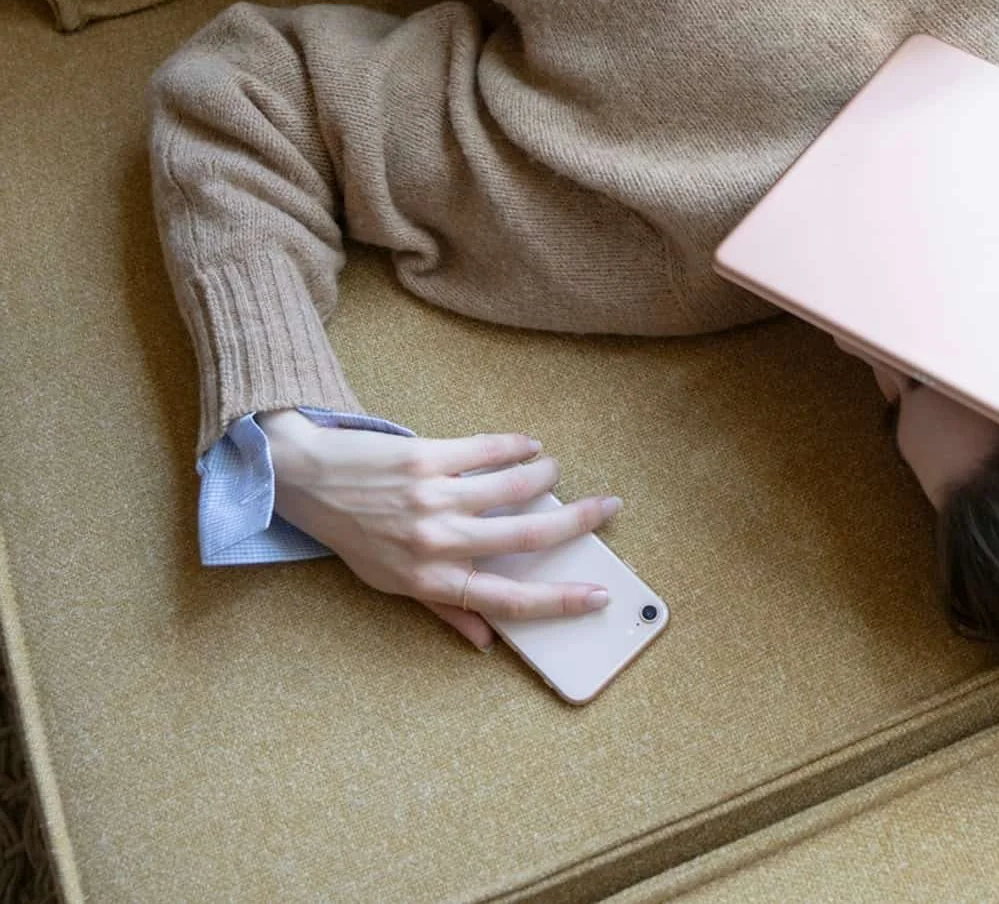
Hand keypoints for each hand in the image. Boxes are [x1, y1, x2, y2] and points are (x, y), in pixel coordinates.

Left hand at [257, 409, 622, 649]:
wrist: (305, 479)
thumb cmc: (351, 534)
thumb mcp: (390, 583)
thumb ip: (443, 608)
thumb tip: (487, 640)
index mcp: (430, 580)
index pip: (509, 599)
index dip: (558, 601)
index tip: (598, 597)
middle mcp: (436, 542)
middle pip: (525, 535)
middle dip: (576, 523)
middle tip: (608, 508)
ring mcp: (433, 498)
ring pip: (512, 486)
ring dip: (544, 475)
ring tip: (554, 469)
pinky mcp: (426, 457)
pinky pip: (486, 450)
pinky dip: (516, 446)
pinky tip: (529, 444)